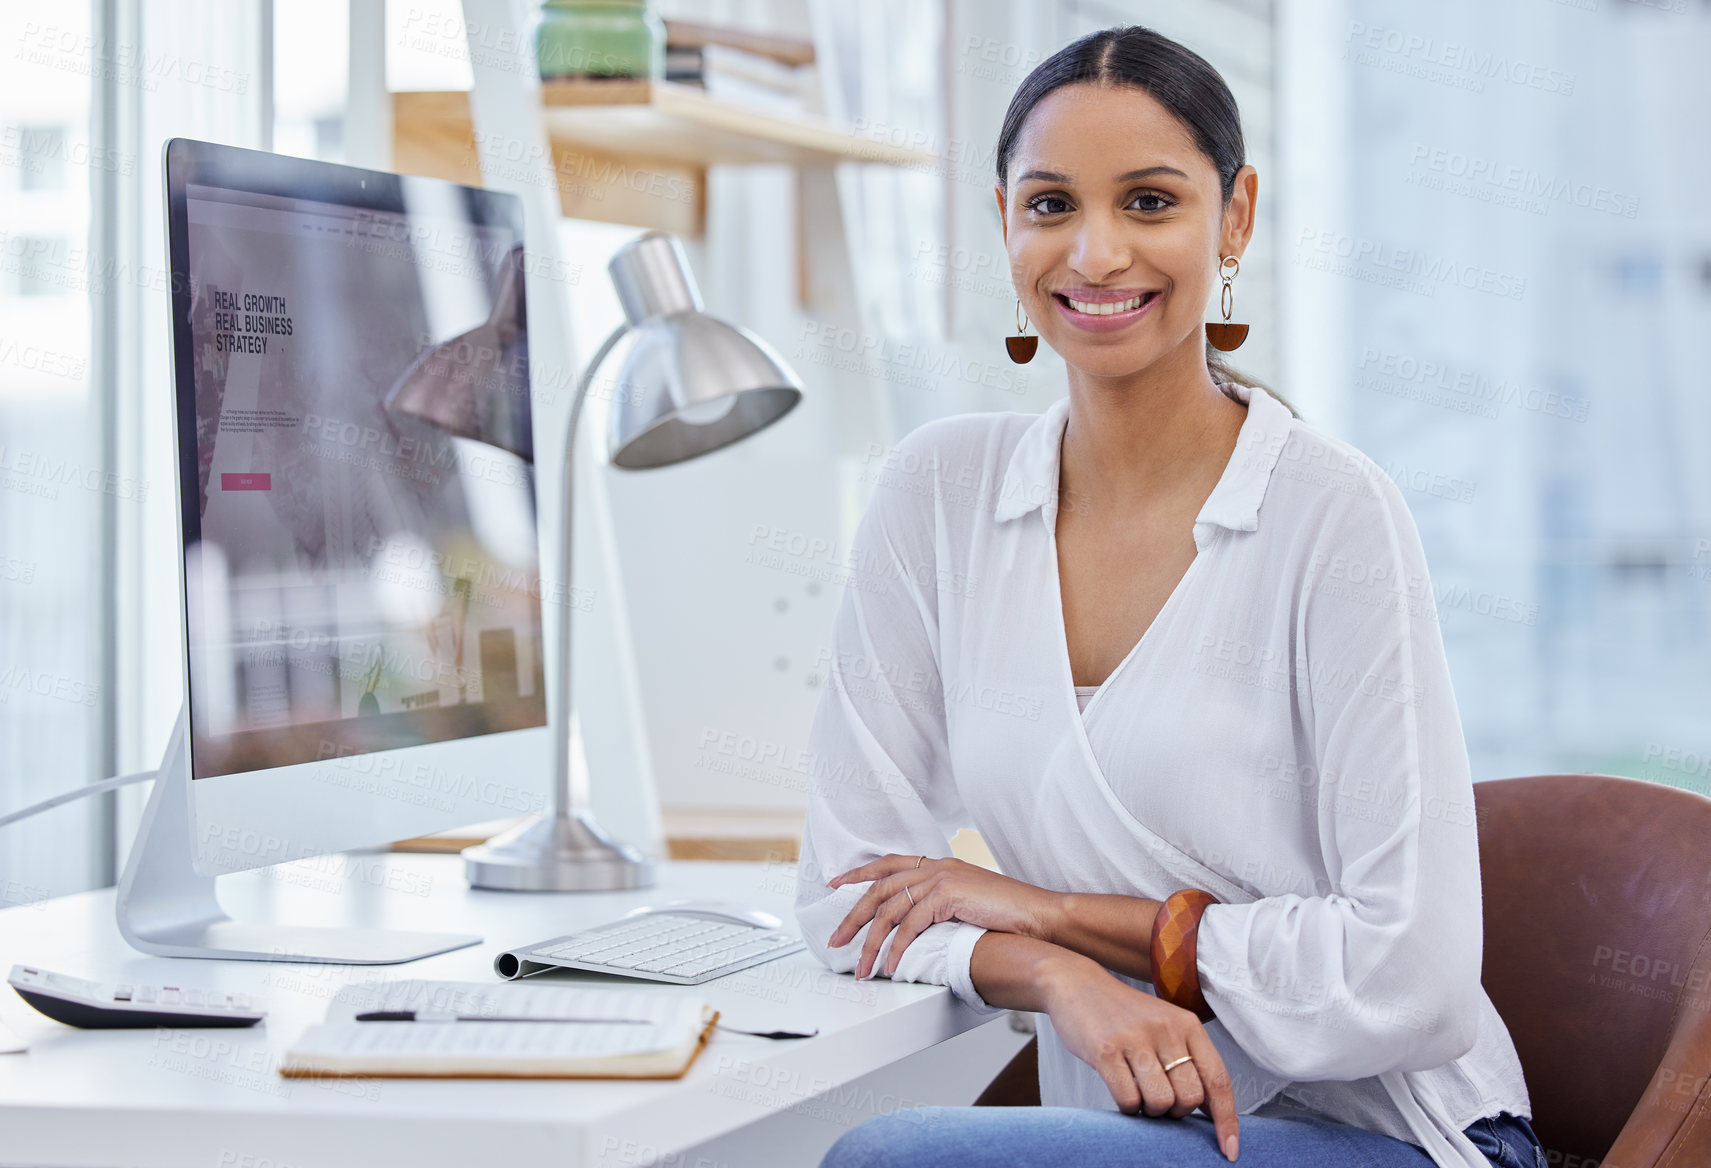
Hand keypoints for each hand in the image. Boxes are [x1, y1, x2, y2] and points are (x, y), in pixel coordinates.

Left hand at [826, 854, 1061, 978]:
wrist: (1042, 915)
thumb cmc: (1013, 915)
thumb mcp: (971, 901)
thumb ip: (944, 904)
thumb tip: (918, 926)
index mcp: (940, 865)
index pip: (889, 864)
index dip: (859, 874)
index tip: (836, 884)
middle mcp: (937, 867)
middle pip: (879, 888)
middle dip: (852, 917)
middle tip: (835, 940)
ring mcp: (942, 879)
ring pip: (889, 910)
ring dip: (871, 942)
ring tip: (861, 967)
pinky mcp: (948, 896)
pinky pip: (910, 925)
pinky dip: (896, 948)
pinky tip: (890, 966)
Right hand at [1043, 955, 1239, 1161]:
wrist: (1077, 984)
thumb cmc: (1124, 1014)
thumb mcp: (1165, 1025)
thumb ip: (1189, 1060)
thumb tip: (1212, 1111)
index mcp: (1187, 1024)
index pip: (1218, 1080)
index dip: (1226, 1120)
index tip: (1229, 1149)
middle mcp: (1165, 1029)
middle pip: (1190, 1098)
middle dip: (1176, 1111)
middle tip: (1158, 1097)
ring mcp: (1134, 1039)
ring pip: (1161, 1103)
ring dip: (1150, 1110)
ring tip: (1138, 1091)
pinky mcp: (1105, 1050)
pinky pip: (1128, 1100)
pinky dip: (1128, 1107)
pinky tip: (1120, 1089)